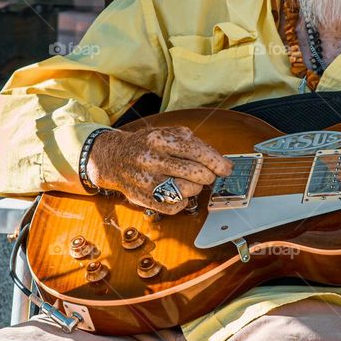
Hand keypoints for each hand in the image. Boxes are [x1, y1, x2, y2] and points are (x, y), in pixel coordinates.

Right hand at [86, 126, 232, 215]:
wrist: (114, 159)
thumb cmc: (146, 145)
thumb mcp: (167, 134)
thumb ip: (195, 144)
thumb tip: (223, 163)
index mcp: (160, 140)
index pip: (197, 152)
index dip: (217, 163)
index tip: (226, 169)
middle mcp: (152, 160)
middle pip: (196, 173)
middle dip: (208, 176)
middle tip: (206, 175)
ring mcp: (147, 181)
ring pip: (188, 191)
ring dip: (196, 188)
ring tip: (189, 182)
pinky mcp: (145, 199)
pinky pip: (176, 206)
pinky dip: (183, 201)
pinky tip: (177, 192)